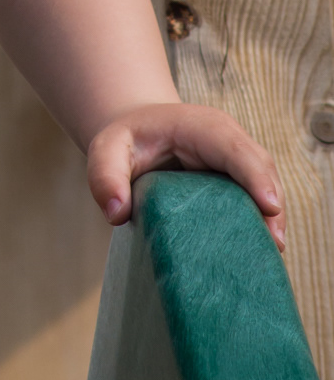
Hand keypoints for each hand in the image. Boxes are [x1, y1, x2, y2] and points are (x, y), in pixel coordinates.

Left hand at [87, 103, 284, 250]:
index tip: (269, 206)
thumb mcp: (106, 151)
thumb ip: (105, 177)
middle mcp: (227, 140)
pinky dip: (262, 220)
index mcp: (200, 126)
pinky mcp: (237, 179)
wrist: (137, 133)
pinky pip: (257, 196)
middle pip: (260, 167)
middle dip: (271, 203)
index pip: (234, 147)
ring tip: (271, 252)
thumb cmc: (125, 141)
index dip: (254, 175)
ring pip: (265, 184)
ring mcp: (236, 160)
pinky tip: (261, 249)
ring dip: (272, 216)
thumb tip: (117, 214)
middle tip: (274, 244)